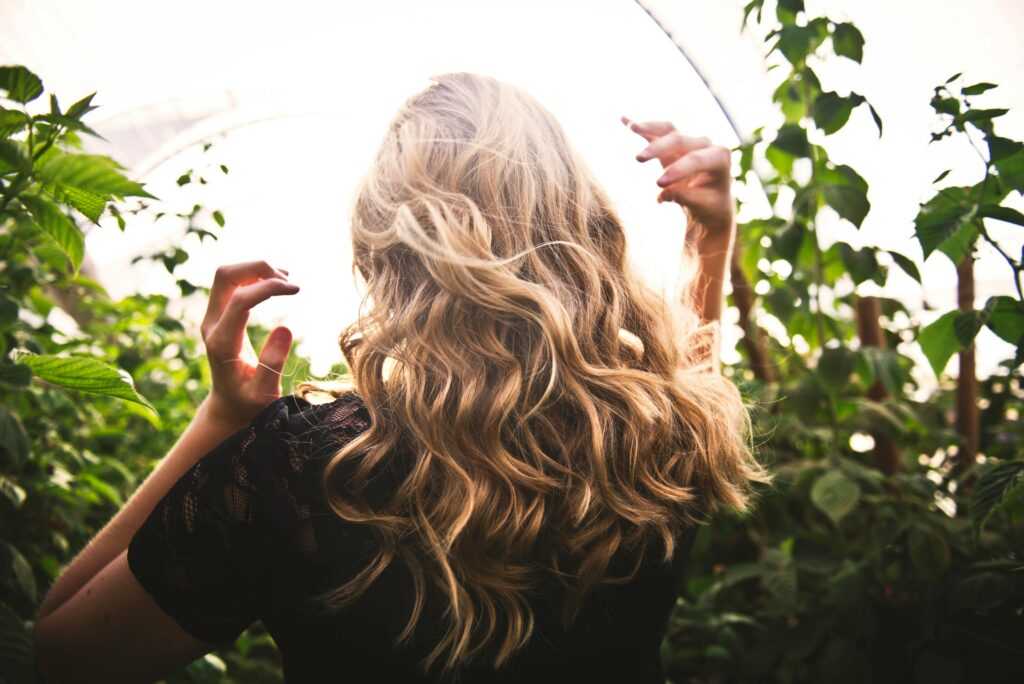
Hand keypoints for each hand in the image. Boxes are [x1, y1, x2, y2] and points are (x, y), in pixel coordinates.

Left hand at [199, 260, 299, 427]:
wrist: (229, 406)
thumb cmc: (249, 404)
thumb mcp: (264, 393)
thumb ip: (272, 364)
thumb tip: (285, 327)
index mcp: (222, 342)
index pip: (240, 299)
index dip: (268, 287)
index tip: (296, 290)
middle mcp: (212, 325)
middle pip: (225, 276)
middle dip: (258, 268)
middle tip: (289, 281)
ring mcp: (213, 318)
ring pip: (227, 275)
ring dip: (256, 269)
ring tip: (286, 281)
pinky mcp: (220, 315)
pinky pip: (232, 283)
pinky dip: (254, 276)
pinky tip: (276, 283)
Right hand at [622, 116, 734, 242]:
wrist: (710, 201)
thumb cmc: (710, 205)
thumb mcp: (702, 206)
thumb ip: (686, 198)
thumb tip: (663, 194)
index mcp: (719, 157)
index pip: (696, 159)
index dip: (677, 169)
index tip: (658, 184)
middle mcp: (705, 144)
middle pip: (679, 140)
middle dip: (658, 148)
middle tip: (638, 159)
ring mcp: (689, 141)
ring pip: (668, 130)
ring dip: (649, 127)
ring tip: (632, 127)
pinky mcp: (673, 143)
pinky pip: (657, 132)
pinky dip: (642, 127)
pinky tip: (623, 120)